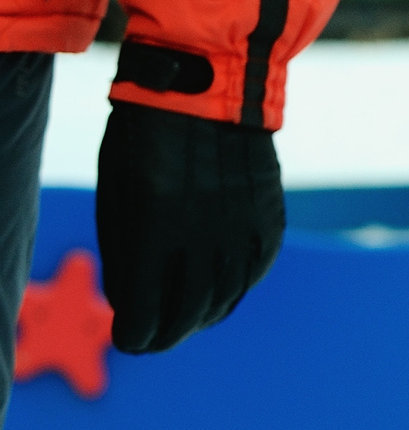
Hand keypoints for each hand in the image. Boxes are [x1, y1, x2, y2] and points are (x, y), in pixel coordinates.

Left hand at [95, 103, 284, 353]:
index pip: (146, 313)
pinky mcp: (269, 227)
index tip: (125, 338)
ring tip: (184, 318)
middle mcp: (205, 238)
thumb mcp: (117, 194)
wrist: (207, 89)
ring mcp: (243, 234)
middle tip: (153, 340)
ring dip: (200, 317)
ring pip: (223, 302)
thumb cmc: (144, 140)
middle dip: (165, 335)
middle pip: (187, 316)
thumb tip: (132, 306)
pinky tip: (214, 291)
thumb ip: (124, 254)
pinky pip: (250, 277)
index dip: (133, 335)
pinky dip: (230, 291)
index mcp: (155, 229)